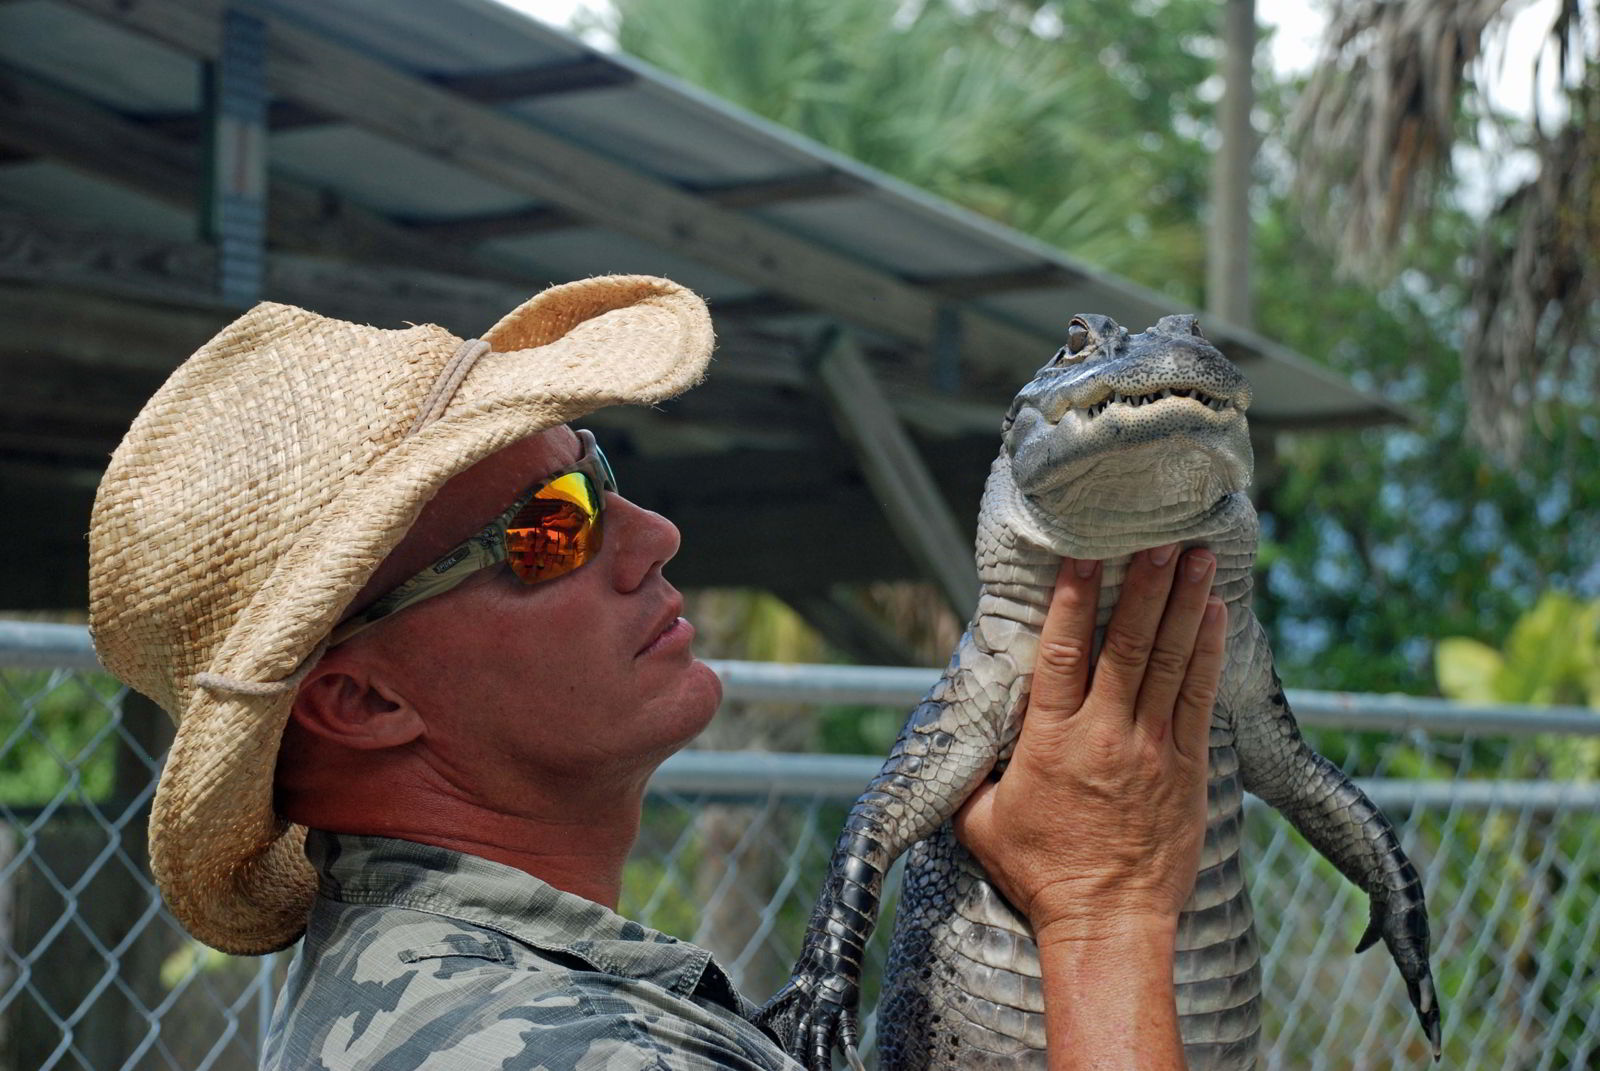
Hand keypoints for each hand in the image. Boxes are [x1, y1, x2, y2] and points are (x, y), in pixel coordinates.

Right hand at [952, 545, 1224, 940]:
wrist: (1108, 924)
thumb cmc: (1040, 874)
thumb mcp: (980, 820)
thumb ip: (972, 770)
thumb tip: (954, 735)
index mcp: (1051, 742)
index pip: (1064, 654)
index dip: (1074, 599)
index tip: (1086, 555)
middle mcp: (1105, 736)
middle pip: (1128, 645)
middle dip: (1146, 586)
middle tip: (1160, 537)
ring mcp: (1153, 750)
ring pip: (1170, 662)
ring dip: (1185, 604)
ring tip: (1199, 556)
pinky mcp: (1188, 768)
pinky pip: (1198, 697)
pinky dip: (1207, 652)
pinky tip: (1215, 615)